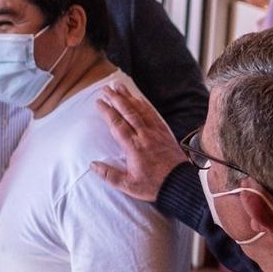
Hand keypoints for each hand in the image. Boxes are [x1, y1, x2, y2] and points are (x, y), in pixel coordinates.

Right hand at [92, 85, 187, 202]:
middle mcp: (144, 136)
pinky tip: (139, 99)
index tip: (99, 102)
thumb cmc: (154, 185)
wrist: (180, 184)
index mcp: (134, 147)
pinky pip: (153, 114)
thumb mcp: (128, 185)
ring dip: (129, 97)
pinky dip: (145, 105)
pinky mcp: (164, 133)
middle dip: (116, 98)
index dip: (107, 111)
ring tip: (120, 86)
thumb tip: (92, 165)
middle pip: (128, 112)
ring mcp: (156, 132)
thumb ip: (109, 175)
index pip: (117, 124)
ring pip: (140, 110)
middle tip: (106, 88)